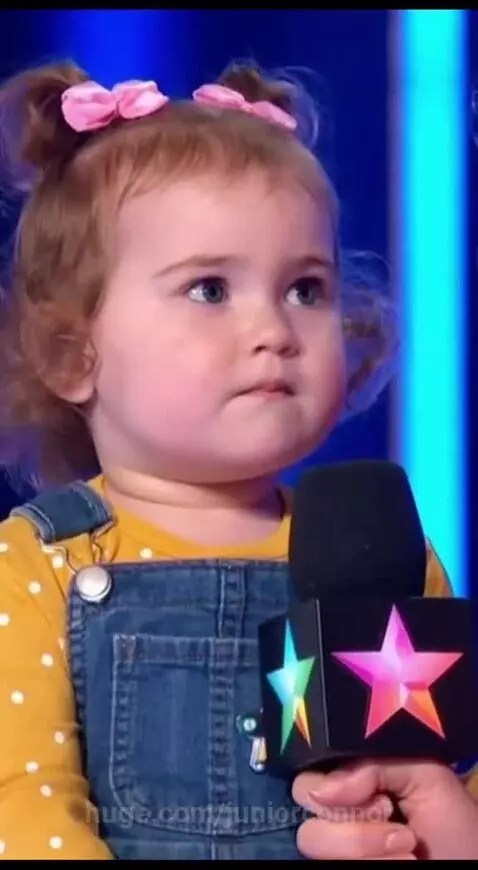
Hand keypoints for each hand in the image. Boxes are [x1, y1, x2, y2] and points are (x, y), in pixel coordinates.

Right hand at [292, 759, 477, 859]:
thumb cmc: (452, 821)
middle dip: (350, 812)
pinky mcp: (339, 867)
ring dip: (364, 844)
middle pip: (303, 801)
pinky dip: (371, 861)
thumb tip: (323, 790)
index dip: (331, 780)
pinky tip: (401, 862)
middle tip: (390, 815)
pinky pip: (327, 863)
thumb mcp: (424, 774)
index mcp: (351, 780)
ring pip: (312, 839)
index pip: (310, 769)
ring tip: (406, 847)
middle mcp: (337, 810)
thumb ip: (373, 765)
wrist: (468, 866)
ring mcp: (338, 846)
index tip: (374, 793)